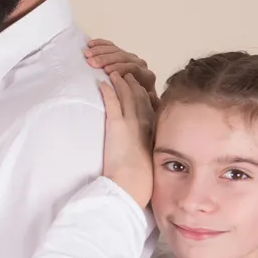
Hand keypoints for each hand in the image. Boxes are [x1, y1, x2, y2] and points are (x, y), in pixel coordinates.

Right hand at [86, 38, 157, 107]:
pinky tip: (90, 45)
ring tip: (87, 55)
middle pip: (122, 57)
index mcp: (146, 77)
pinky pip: (110, 46)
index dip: (120, 68)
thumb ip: (151, 103)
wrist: (138, 101)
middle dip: (106, 59)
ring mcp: (129, 57)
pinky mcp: (120, 54)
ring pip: (115, 50)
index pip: (133, 69)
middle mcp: (139, 64)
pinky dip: (99, 44)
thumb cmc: (139, 106)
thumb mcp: (146, 108)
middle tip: (92, 62)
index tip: (106, 71)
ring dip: (100, 51)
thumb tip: (150, 96)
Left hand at [99, 72, 155, 207]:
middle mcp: (146, 123)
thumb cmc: (141, 180)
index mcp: (156, 132)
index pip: (151, 108)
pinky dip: (107, 90)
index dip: (145, 96)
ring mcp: (132, 122)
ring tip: (115, 73)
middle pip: (141, 97)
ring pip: (127, 95)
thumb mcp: (151, 163)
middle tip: (128, 75)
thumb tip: (143, 157)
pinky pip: (112, 102)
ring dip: (121, 82)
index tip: (141, 88)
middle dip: (134, 84)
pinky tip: (101, 83)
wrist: (133, 184)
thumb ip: (149, 154)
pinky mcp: (117, 125)